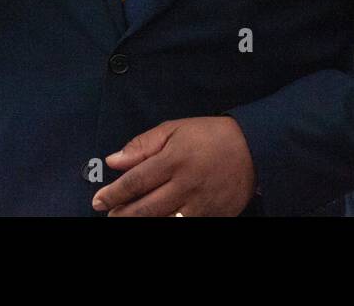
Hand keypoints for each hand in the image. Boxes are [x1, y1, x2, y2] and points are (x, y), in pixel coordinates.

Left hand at [92, 117, 256, 216]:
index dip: (114, 194)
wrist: (254, 148)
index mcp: (175, 158)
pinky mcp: (214, 215)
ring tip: (129, 219)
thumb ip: (143, 145)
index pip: (136, 181)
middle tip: (109, 215)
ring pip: (164, 221)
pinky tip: (159, 218)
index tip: (99, 200)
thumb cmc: (210, 135)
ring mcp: (201, 203)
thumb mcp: (175, 129)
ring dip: (142, 222)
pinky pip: (186, 224)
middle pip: (146, 208)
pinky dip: (169, 222)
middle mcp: (186, 183)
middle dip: (123, 214)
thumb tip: (114, 160)